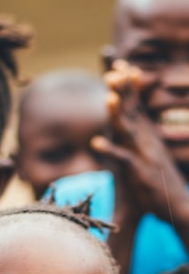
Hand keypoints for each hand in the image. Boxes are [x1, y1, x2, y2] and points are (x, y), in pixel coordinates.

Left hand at [90, 59, 188, 223]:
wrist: (177, 208)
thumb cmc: (159, 183)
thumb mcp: (149, 155)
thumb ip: (140, 138)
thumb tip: (132, 122)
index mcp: (149, 136)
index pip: (136, 105)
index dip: (128, 86)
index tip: (119, 65)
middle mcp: (148, 141)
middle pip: (133, 112)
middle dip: (124, 91)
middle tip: (113, 71)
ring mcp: (145, 155)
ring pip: (129, 130)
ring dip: (117, 114)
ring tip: (108, 98)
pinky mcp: (140, 172)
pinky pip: (123, 159)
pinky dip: (110, 150)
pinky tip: (95, 143)